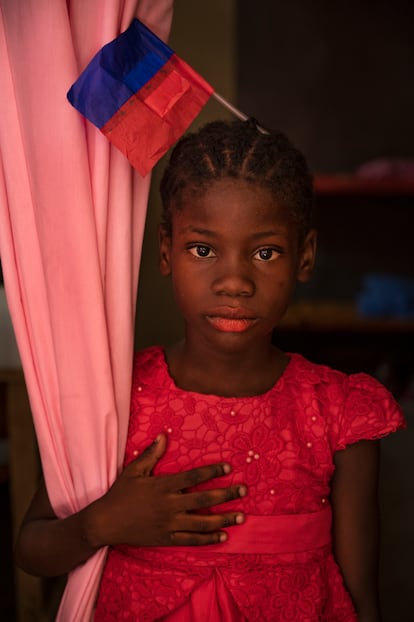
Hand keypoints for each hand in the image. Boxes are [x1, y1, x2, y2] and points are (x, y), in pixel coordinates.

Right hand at [88, 434, 245, 547]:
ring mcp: (169, 524)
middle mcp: (169, 505)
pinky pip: (191, 540)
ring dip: (223, 518)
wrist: (105, 523)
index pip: (193, 477)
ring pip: (202, 522)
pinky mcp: (166, 539)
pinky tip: (222, 536)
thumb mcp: (134, 471)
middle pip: (203, 499)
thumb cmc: (120, 494)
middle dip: (226, 495)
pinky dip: (208, 539)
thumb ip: (151, 454)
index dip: (212, 471)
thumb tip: (163, 436)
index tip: (228, 468)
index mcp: (163, 486)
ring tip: (241, 516)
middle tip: (243, 491)